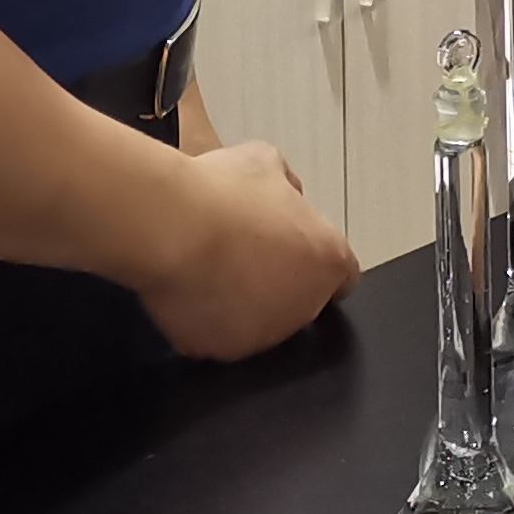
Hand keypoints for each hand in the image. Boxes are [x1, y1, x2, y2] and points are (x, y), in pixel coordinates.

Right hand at [138, 140, 357, 360]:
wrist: (171, 229)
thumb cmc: (221, 195)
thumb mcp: (266, 162)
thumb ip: (287, 185)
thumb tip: (287, 196)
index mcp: (326, 261)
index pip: (342, 277)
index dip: (316, 262)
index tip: (292, 251)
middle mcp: (302, 307)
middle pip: (300, 302)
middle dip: (277, 283)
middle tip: (242, 252)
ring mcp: (262, 336)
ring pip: (257, 324)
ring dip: (242, 303)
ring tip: (209, 267)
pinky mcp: (220, 351)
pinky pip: (215, 335)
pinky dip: (205, 319)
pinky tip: (188, 287)